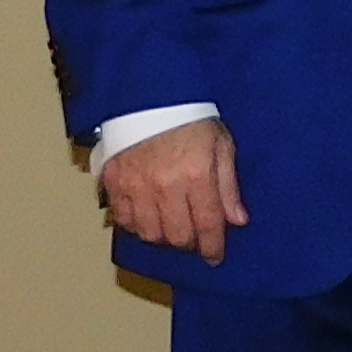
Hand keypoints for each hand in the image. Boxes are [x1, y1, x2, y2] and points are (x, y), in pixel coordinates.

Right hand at [101, 116, 247, 263]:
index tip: (215, 257)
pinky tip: (146, 217)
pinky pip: (123, 219)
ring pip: (149, 233)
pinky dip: (135, 225)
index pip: (206, 225)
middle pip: (177, 236)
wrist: (149, 94)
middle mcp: (165, 185)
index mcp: (197, 174)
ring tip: (170, 226)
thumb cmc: (191, 118)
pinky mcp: (114, 181)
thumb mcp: (221, 145)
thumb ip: (229, 186)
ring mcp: (136, 185)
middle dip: (189, 243)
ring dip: (163, 237)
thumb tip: (238, 220)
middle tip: (194, 237)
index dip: (212, 247)